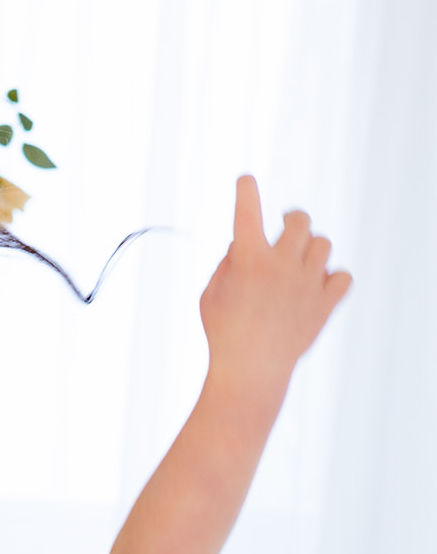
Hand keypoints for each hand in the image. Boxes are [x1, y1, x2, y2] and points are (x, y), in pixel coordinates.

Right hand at [198, 176, 350, 411]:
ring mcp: (306, 284)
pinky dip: (333, 278)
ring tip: (298, 266)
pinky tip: (318, 288)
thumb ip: (226, 265)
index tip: (245, 180)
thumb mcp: (210, 296)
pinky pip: (343, 277)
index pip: (247, 212)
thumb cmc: (222, 334)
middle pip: (299, 220)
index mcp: (247, 259)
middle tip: (286, 226)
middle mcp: (280, 265)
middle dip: (292, 219)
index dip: (246, 191)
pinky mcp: (324, 305)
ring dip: (310, 250)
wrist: (250, 373)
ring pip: (323, 244)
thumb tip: (243, 246)